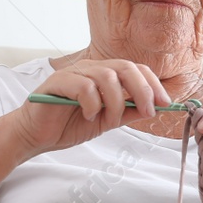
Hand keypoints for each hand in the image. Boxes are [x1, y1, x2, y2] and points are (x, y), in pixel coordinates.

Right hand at [9, 58, 171, 156]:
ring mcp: (73, 73)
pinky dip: (92, 103)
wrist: (37, 136)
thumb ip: (128, 112)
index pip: (135, 69)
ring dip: (115, 101)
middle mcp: (90, 69)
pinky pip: (82, 86)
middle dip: (142, 90)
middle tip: (147, 111)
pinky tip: (89, 115)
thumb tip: (154, 108)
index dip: (153, 84)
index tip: (165, 103)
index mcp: (105, 75)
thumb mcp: (108, 121)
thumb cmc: (70, 125)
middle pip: (125, 67)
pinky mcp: (57, 82)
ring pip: (106, 76)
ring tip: (109, 119)